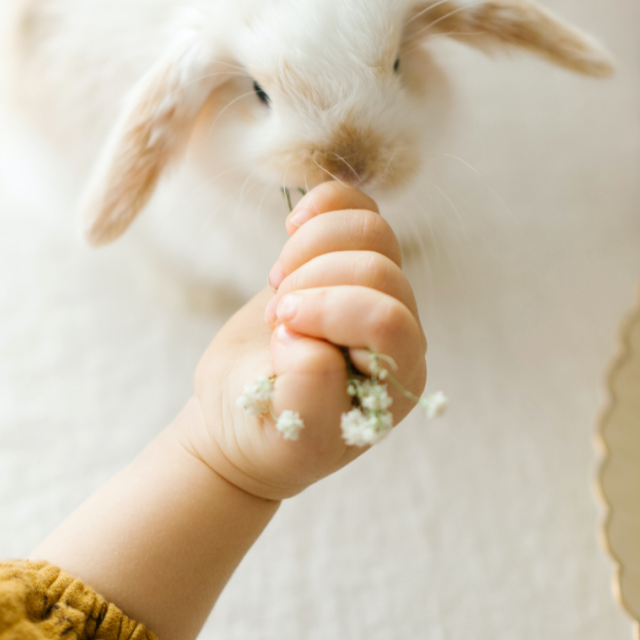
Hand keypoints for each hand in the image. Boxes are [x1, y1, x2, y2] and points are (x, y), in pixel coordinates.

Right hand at [178, 181, 427, 499]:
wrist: (241, 419)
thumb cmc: (269, 434)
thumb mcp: (285, 433)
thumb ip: (307, 389)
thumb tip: (305, 336)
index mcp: (397, 378)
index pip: (387, 320)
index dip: (331, 311)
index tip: (279, 329)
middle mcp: (398, 330)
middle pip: (377, 268)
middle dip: (312, 282)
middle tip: (273, 317)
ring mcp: (374, 290)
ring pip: (369, 230)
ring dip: (311, 246)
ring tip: (278, 284)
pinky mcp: (344, 260)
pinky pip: (354, 206)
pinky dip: (321, 205)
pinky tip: (292, 228)